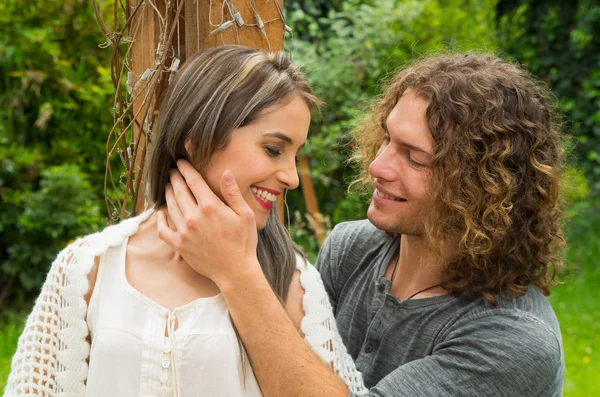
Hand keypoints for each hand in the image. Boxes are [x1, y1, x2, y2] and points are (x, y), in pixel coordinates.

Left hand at [157, 160, 260, 287]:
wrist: (235, 271)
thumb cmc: (244, 242)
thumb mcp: (246, 215)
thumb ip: (233, 193)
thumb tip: (226, 172)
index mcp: (210, 206)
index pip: (193, 181)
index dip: (186, 169)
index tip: (181, 162)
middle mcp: (194, 217)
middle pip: (179, 191)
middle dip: (175, 178)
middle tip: (172, 171)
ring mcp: (185, 232)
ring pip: (171, 207)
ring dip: (168, 194)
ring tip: (167, 186)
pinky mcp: (180, 245)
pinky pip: (164, 230)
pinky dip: (160, 220)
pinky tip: (161, 213)